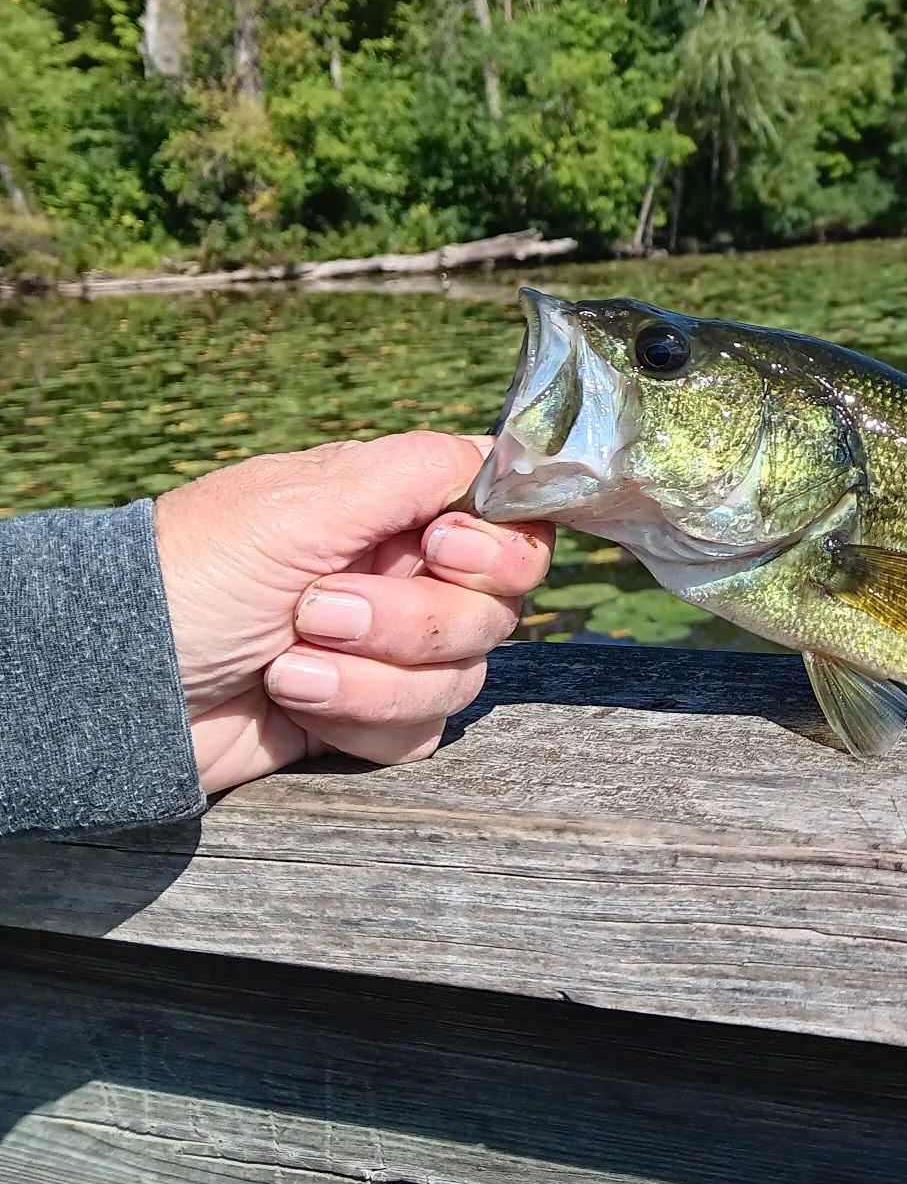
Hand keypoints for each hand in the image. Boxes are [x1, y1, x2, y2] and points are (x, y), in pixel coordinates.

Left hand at [153, 431, 552, 795]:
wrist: (118, 686)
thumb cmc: (195, 578)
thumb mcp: (304, 505)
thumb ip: (415, 471)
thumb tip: (500, 452)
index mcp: (398, 509)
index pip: (511, 521)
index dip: (494, 544)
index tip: (437, 547)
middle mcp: (406, 574)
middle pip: (496, 607)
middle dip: (411, 622)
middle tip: (318, 611)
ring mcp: (390, 649)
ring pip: (461, 677)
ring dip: (372, 679)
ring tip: (286, 665)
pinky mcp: (369, 714)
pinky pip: (422, 730)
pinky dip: (361, 722)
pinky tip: (297, 705)